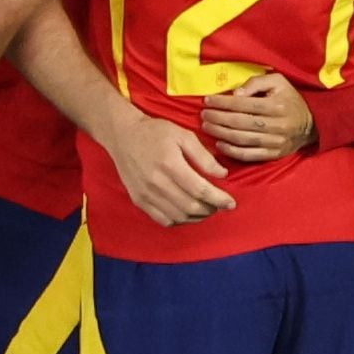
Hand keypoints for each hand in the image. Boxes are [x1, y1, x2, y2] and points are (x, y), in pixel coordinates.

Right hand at [109, 112, 236, 224]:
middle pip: (191, 206)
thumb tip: (222, 174)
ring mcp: (146, 194)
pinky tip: (188, 213)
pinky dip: (180, 220)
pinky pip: (163, 219)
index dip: (219, 199)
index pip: (200, 190)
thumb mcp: (183, 135)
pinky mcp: (139, 200)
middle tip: (220, 205)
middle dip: (211, 209)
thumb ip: (204, 156)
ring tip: (207, 209)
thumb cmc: (155, 132)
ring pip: (178, 216)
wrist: (123, 135)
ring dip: (197, 217)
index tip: (231, 203)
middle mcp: (156, 182)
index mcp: (170, 164)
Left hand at [200, 72, 315, 162]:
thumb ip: (256, 83)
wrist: (311, 124)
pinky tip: (219, 145)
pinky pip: (249, 155)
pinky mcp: (273, 154)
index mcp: (276, 105)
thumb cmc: (289, 99)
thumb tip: (235, 95)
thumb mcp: (278, 82)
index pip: (243, 104)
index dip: (222, 103)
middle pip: (239, 122)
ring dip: (220, 134)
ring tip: (207, 127)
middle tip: (203, 115)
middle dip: (218, 118)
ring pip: (241, 139)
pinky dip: (232, 151)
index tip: (207, 101)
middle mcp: (276, 124)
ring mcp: (275, 142)